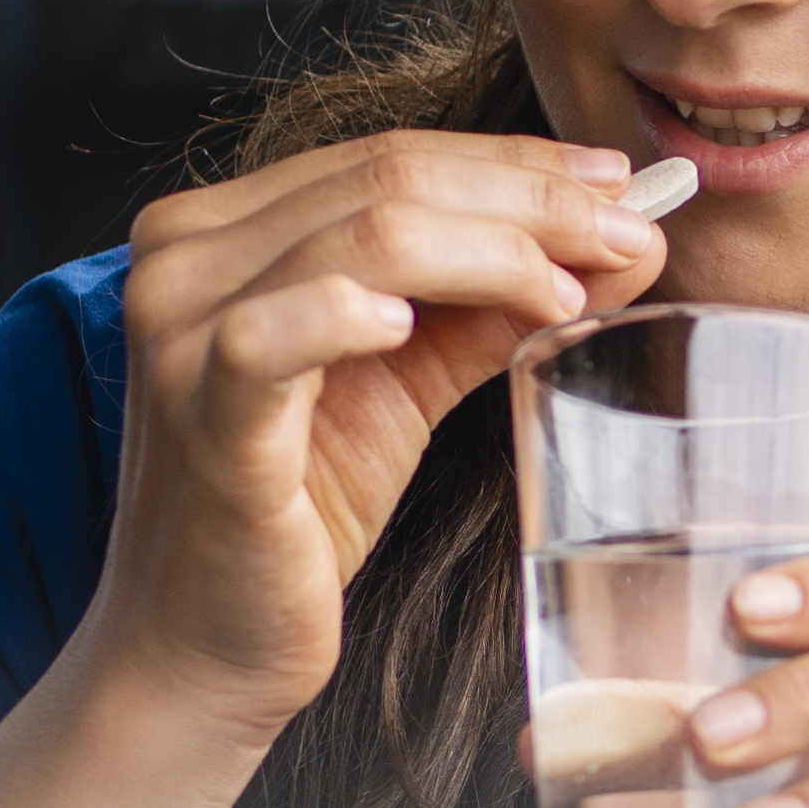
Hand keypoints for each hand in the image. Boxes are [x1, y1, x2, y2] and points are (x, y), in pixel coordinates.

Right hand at [89, 134, 664, 737]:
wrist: (207, 650)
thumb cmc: (298, 512)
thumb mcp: (407, 382)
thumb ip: (495, 305)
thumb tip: (621, 241)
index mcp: (223, 228)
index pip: (387, 157)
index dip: (515, 165)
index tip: (620, 187)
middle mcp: (183, 257)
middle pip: (383, 181)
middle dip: (528, 202)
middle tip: (629, 234)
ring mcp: (179, 332)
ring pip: (358, 238)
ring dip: (492, 253)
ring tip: (570, 290)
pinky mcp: (200, 416)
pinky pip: (276, 337)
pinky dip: (355, 314)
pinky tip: (417, 327)